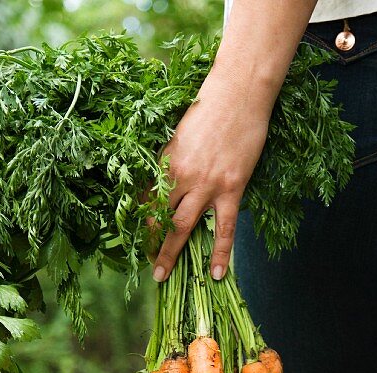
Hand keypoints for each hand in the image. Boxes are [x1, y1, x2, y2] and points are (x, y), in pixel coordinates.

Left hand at [151, 72, 270, 282]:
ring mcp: (205, 184)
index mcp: (163, 160)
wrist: (239, 91)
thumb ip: (173, 160)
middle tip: (144, 269)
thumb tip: (168, 183)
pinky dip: (219, 254)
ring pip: (182, 227)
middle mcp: (179, 175)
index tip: (137, 240)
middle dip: (148, 245)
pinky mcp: (230, 189)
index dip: (140, 222)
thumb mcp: (181, 133)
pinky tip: (215, 275)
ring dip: (170, 254)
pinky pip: (224, 230)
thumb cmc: (210, 106)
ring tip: (163, 277)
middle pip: (158, 218)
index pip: (145, 198)